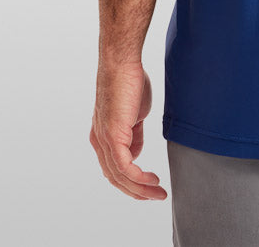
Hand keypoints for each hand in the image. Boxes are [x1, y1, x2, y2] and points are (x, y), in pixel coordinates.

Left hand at [89, 60, 167, 200]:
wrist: (121, 63)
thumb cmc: (128, 80)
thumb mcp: (134, 112)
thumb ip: (134, 133)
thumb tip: (137, 153)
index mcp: (102, 136)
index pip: (114, 168)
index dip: (131, 181)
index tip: (149, 185)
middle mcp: (99, 141)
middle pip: (116, 178)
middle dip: (137, 191)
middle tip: (156, 196)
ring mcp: (104, 140)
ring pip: (120, 176)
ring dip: (141, 188)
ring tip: (158, 192)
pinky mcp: (112, 136)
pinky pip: (125, 167)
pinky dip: (139, 178)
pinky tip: (152, 180)